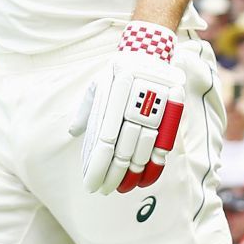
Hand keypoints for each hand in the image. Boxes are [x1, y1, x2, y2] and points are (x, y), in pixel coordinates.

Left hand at [70, 22, 186, 194]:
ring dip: (130, 174)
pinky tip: (143, 181)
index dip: (98, 166)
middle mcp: (134, 104)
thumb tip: (73, 133)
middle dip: (112, 175)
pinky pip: (162, 148)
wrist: (150, 52)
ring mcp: (155, 110)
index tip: (91, 183)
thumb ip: (86, 110)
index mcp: (114, 96)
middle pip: (123, 150)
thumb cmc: (118, 72)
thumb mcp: (98, 84)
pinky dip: (153, 168)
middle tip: (103, 190)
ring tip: (119, 188)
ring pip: (142, 152)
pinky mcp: (170, 115)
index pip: (104, 141)